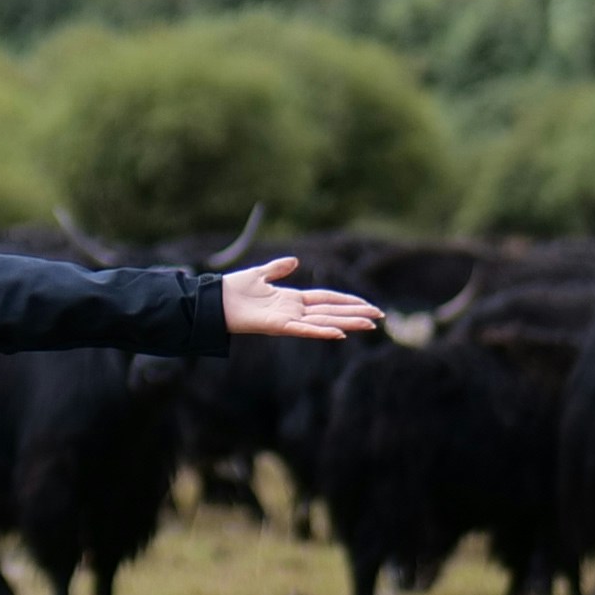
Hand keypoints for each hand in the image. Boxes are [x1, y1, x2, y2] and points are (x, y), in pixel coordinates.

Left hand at [217, 257, 381, 343]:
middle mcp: (294, 311)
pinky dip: (321, 332)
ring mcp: (288, 320)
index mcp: (292, 299)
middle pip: (332, 311)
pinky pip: (304, 330)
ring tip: (370, 325)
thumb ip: (278, 268)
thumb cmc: (233, 290)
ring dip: (348, 323)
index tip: (367, 304)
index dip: (347, 301)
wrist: (214, 301)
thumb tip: (294, 260)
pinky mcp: (278, 326)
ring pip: (325, 322)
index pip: (327, 299)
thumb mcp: (260, 274)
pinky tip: (340, 333)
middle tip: (380, 317)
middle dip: (356, 313)